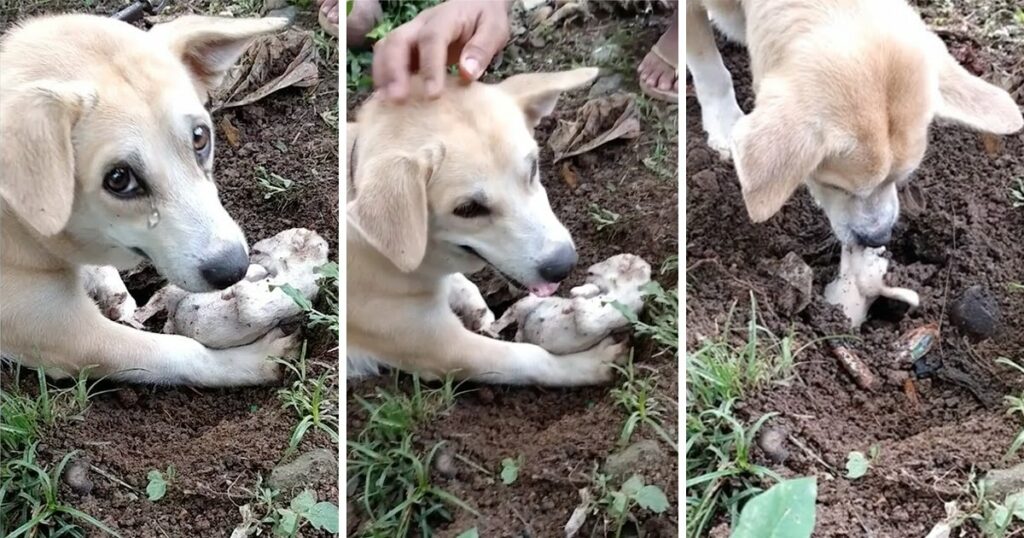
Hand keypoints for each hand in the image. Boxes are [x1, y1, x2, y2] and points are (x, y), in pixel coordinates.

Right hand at [372, 0, 511, 101]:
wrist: (477, 4)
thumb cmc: (485, 19)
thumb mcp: (494, 29)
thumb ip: (482, 49)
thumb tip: (467, 72)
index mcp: (445, 18)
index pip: (432, 39)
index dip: (430, 67)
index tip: (433, 95)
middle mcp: (421, 23)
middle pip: (397, 41)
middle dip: (393, 70)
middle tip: (397, 99)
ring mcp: (410, 34)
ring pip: (386, 48)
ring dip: (383, 75)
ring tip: (386, 102)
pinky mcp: (407, 47)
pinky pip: (387, 57)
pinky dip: (384, 77)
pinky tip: (387, 99)